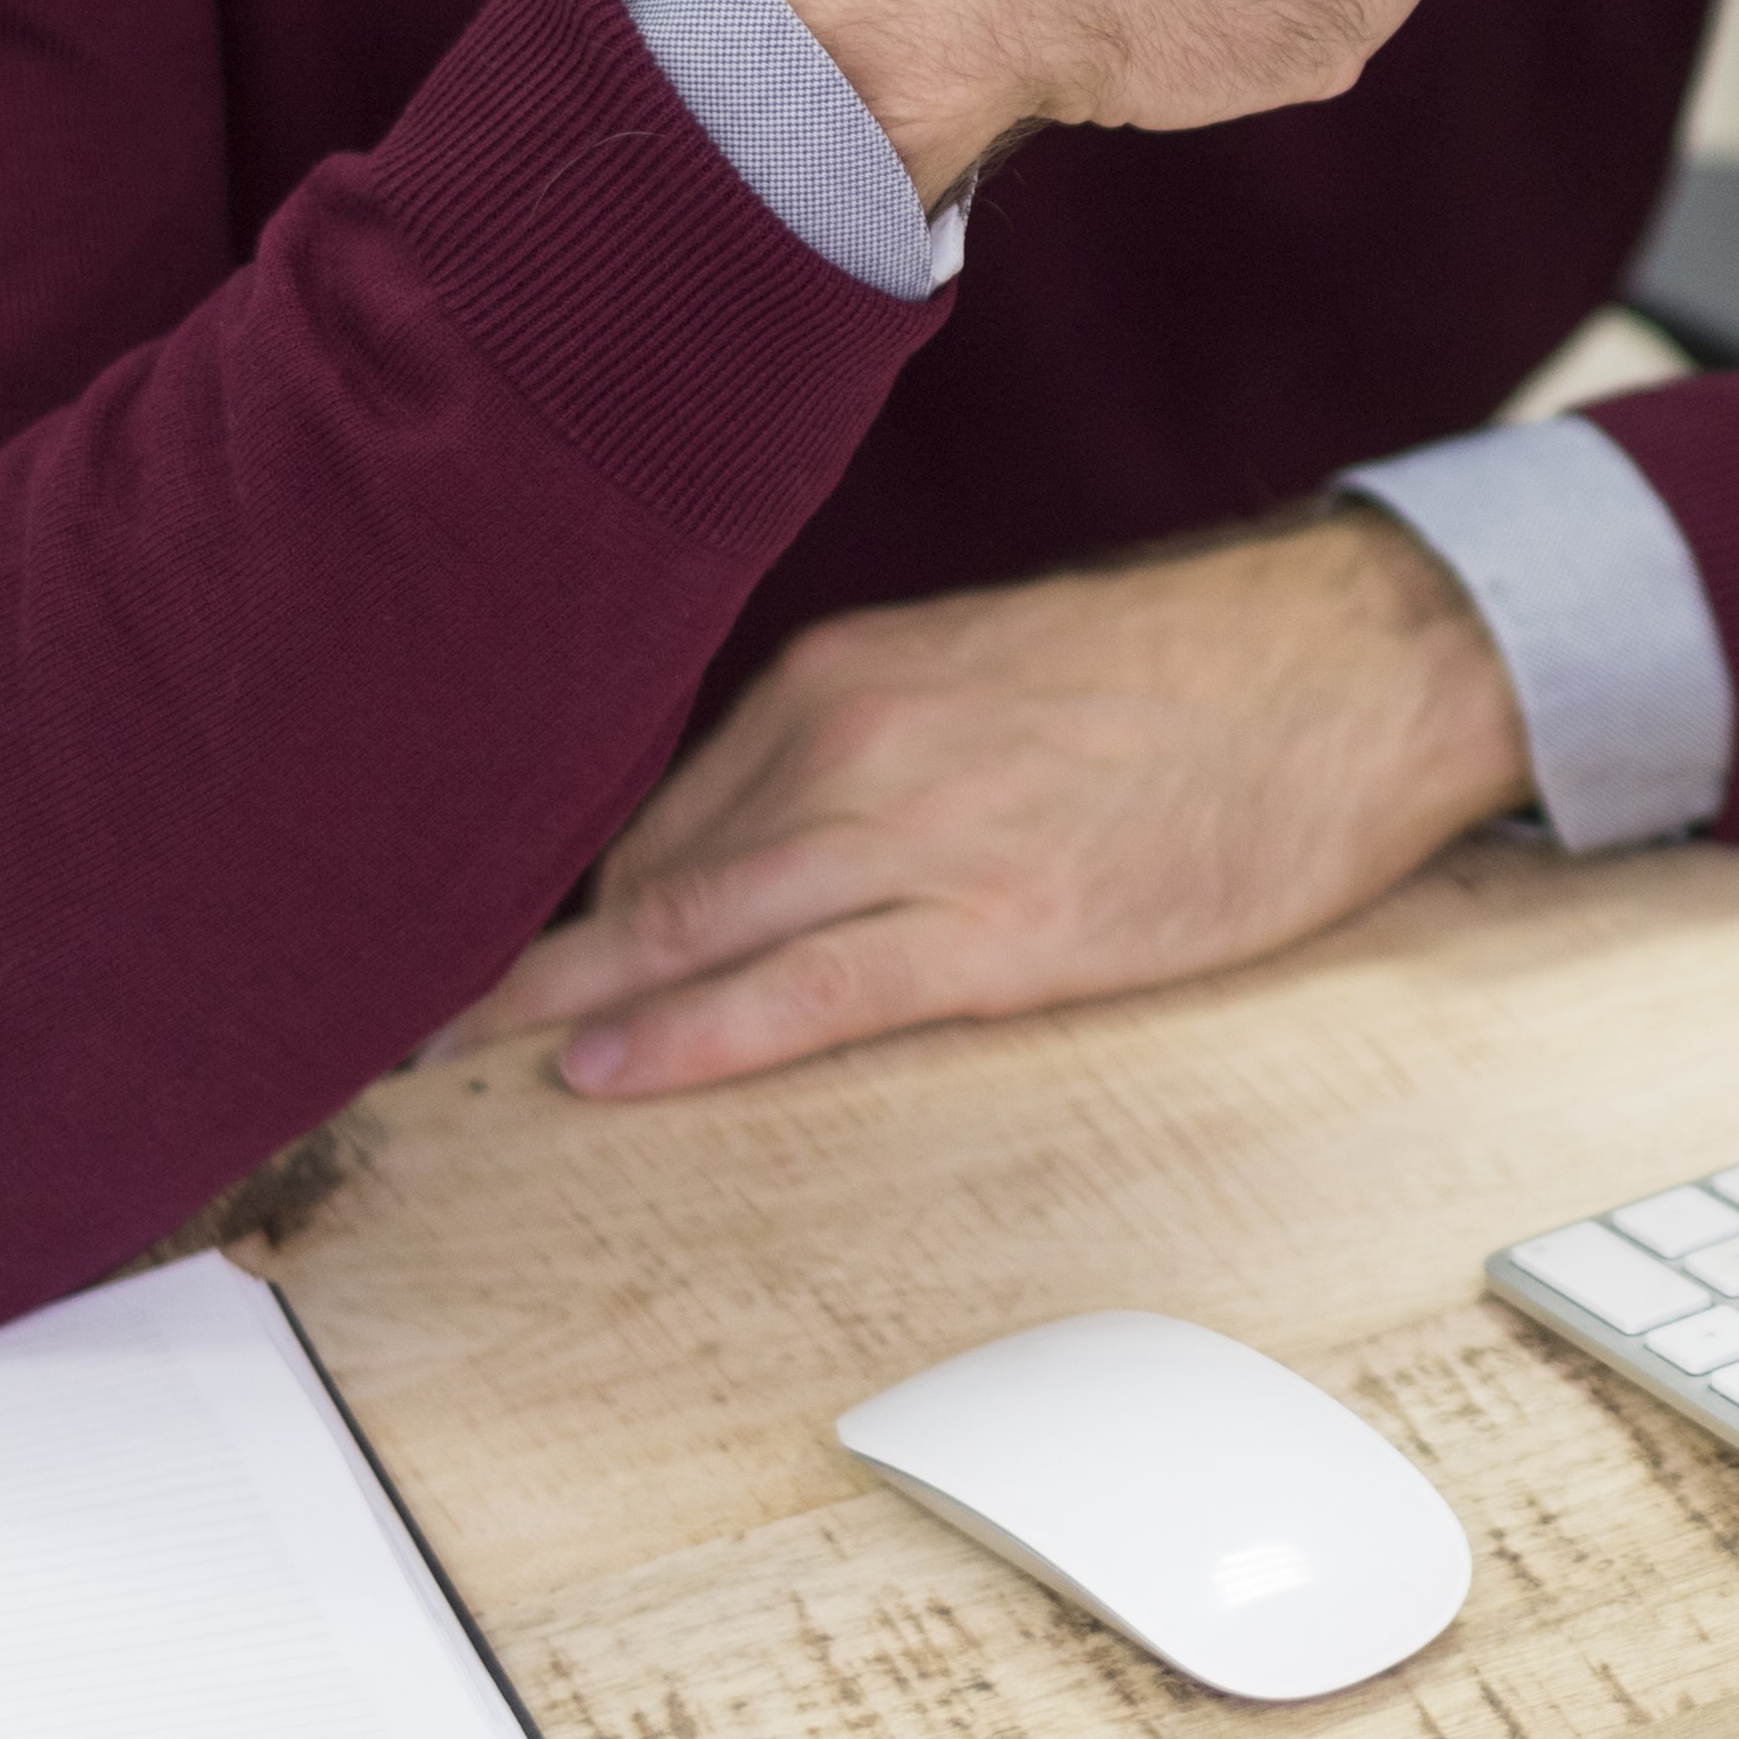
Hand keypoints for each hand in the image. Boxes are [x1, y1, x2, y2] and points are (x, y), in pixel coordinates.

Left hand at [466, 512, 1533, 1095]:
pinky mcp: (1004, 927)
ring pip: (692, 928)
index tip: (457, 940)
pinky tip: (602, 1072)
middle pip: (640, 868)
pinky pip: (805, 993)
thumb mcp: (993, 675)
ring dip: (560, 1003)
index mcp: (849, 671)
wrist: (1358, 666)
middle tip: (381, 1012)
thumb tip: (766, 846)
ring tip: (440, 1063)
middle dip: (511, 950)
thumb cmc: (1198, 680)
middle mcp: (857, 737)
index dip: (548, 893)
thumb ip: (869, 749)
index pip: (654, 805)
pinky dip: (688, 1036)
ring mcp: (925, 831)